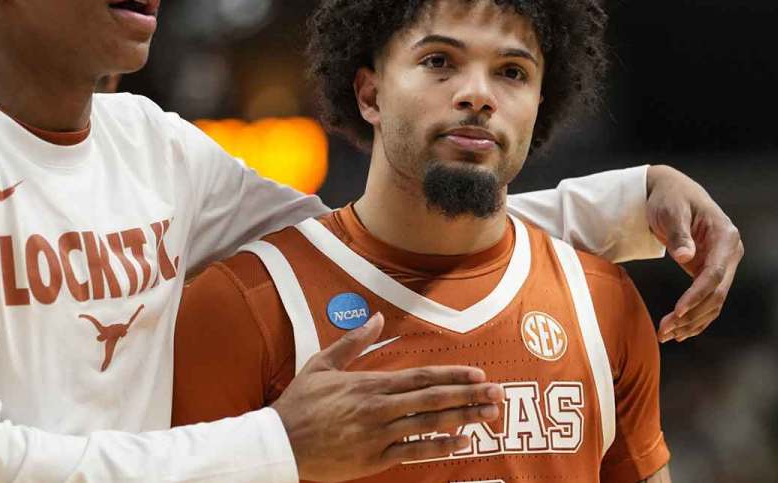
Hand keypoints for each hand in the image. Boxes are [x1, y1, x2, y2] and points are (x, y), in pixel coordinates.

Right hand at [271, 312, 502, 481]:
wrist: (280, 443)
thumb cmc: (300, 403)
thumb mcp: (321, 364)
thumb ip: (353, 342)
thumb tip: (377, 317)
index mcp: (369, 384)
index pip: (420, 377)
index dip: (452, 376)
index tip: (477, 373)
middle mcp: (379, 408)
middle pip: (433, 399)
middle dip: (469, 395)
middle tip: (498, 393)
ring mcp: (379, 435)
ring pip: (429, 425)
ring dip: (463, 418)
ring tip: (490, 415)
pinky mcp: (375, 459)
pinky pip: (414, 452)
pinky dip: (439, 447)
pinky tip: (462, 443)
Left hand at [646, 164, 743, 341]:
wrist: (671, 191)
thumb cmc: (669, 198)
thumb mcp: (671, 210)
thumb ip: (679, 233)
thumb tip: (686, 257)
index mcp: (726, 235)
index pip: (714, 273)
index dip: (697, 295)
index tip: (678, 311)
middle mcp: (730, 252)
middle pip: (716, 292)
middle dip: (692, 315)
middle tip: (665, 332)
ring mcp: (724, 263)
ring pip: (714, 301)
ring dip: (693, 321)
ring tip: (667, 335)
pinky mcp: (712, 271)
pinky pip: (708, 299)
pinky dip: (696, 316)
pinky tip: (680, 332)